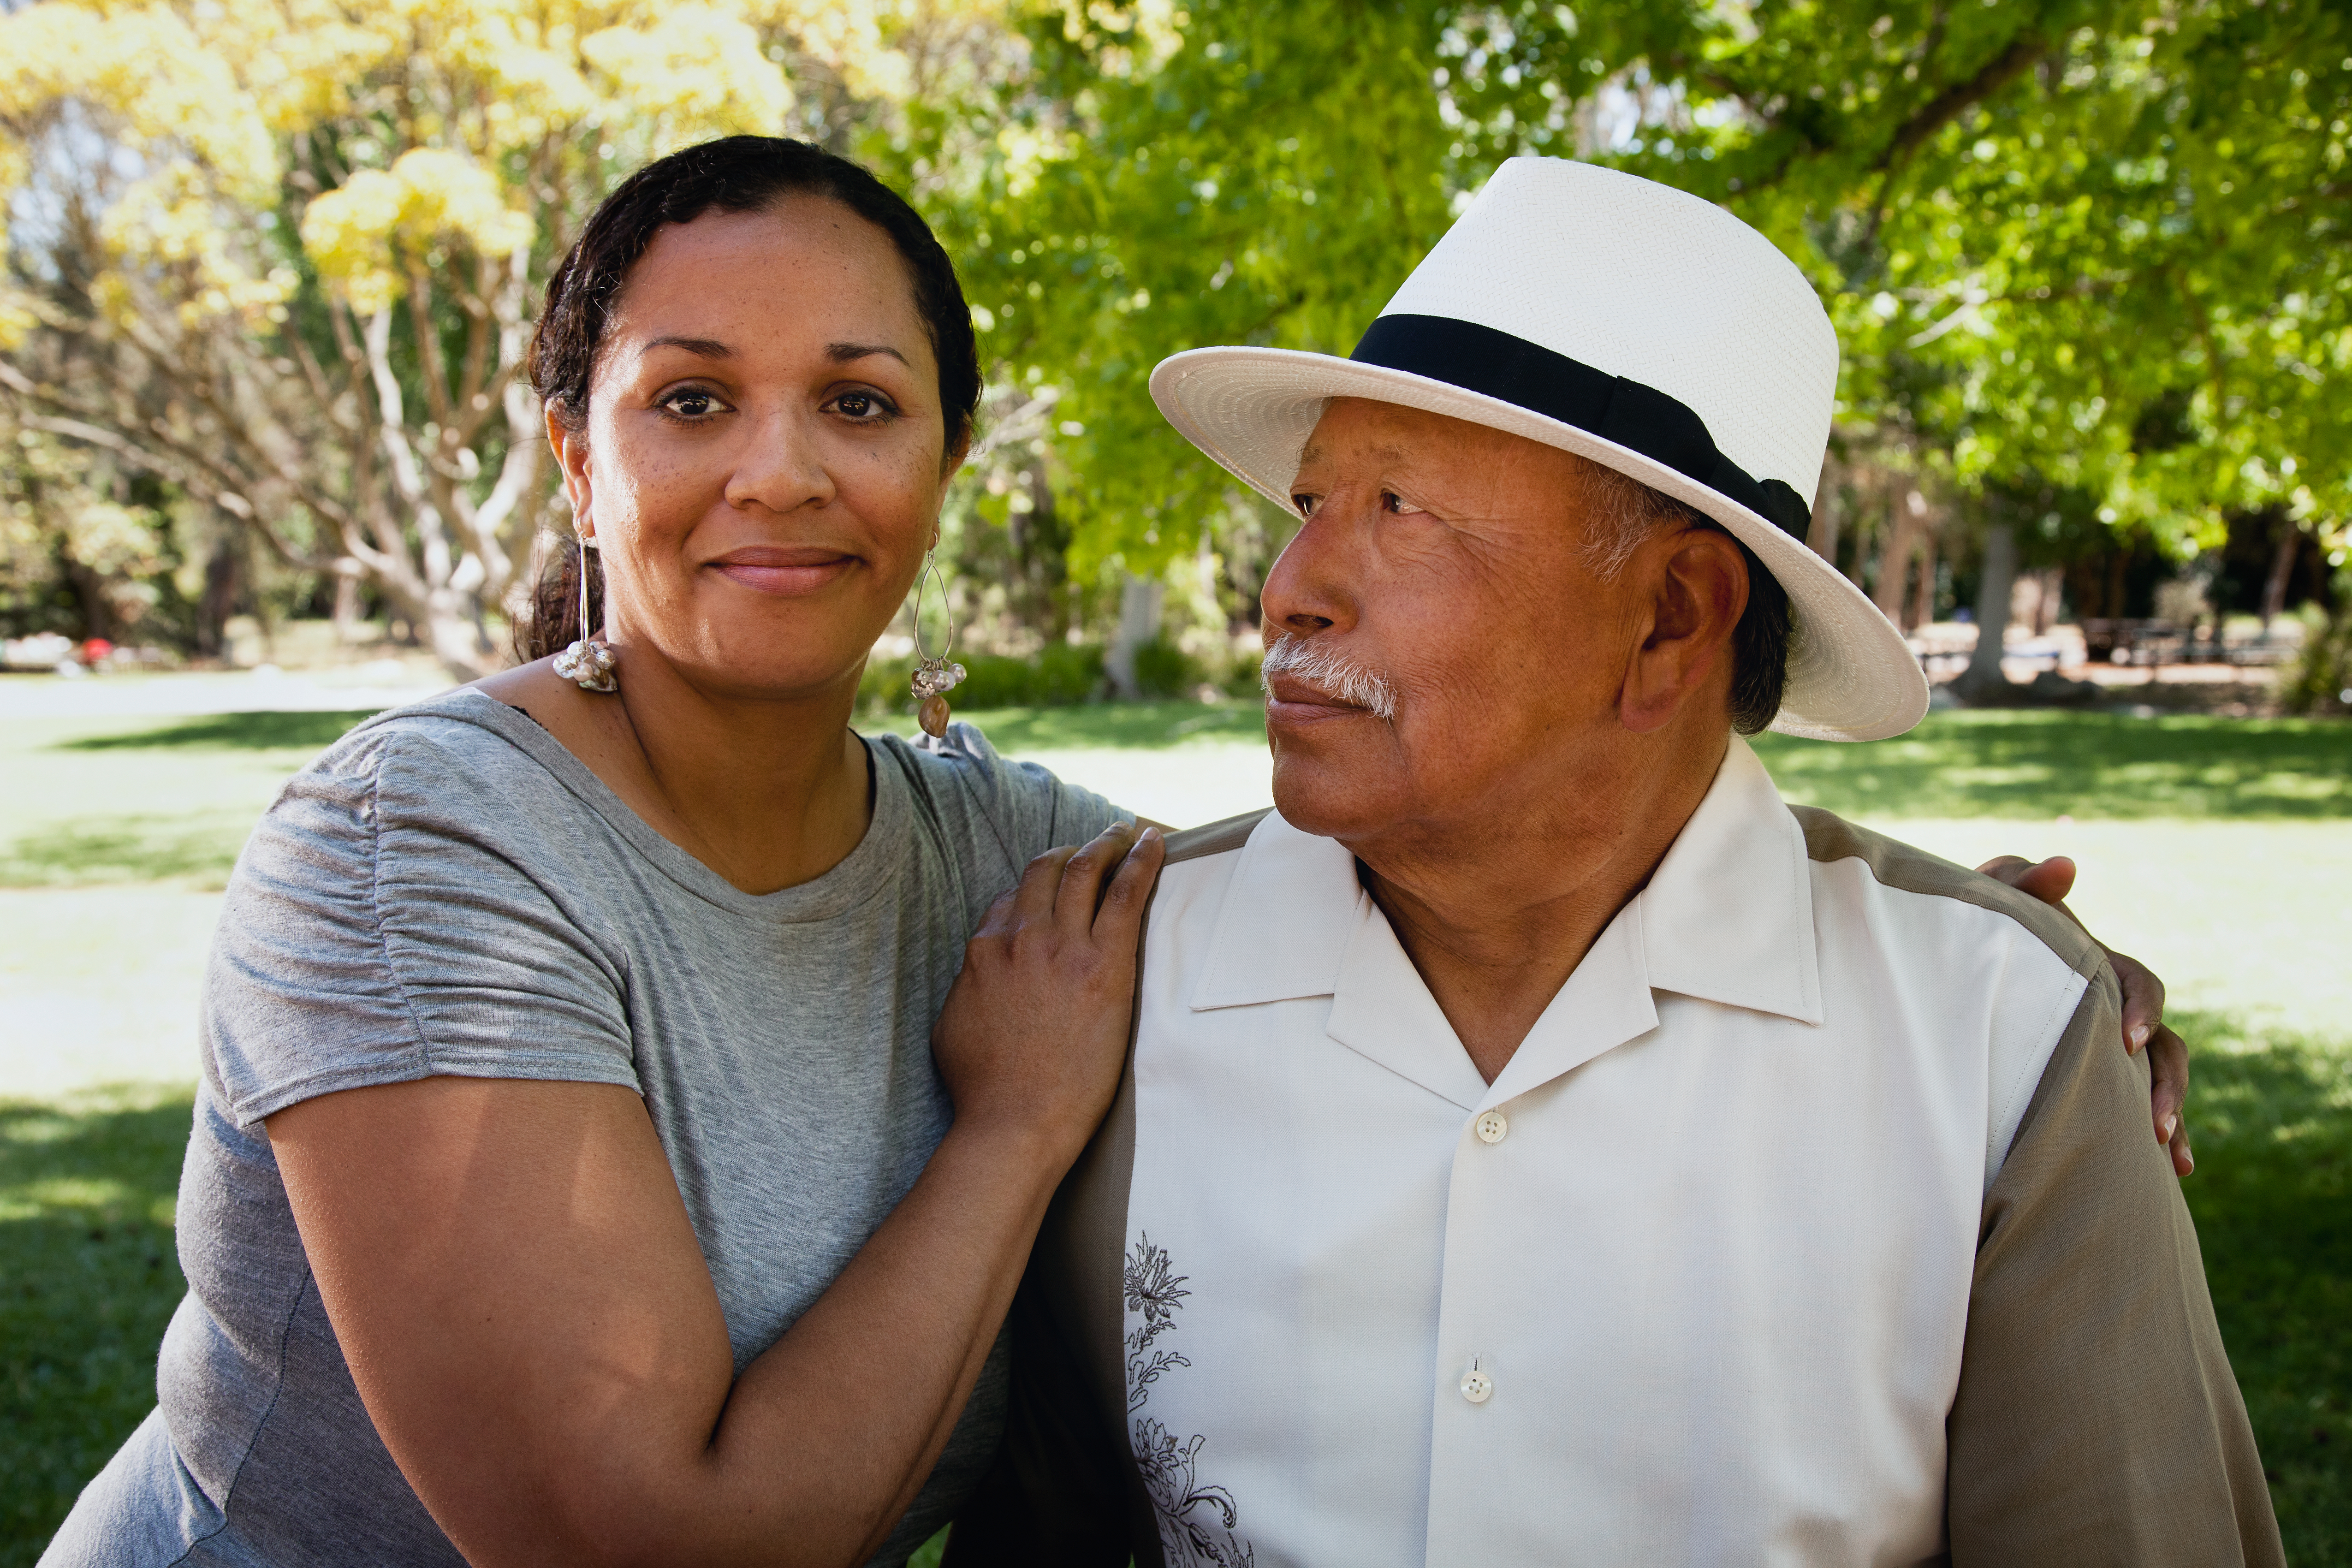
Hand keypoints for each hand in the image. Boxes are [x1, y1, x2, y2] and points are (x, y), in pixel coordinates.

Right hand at [933, 821, 1164, 1161]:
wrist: (1015, 1121)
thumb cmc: (984, 1090)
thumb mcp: (953, 1026)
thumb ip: (969, 987)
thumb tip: (978, 974)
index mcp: (984, 951)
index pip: (1010, 899)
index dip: (1036, 887)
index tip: (1056, 883)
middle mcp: (1020, 937)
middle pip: (1046, 872)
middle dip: (1071, 851)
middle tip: (1096, 842)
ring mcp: (1061, 947)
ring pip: (1084, 871)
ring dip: (1105, 843)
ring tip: (1124, 831)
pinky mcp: (1104, 964)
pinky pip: (1126, 893)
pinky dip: (1141, 859)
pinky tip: (1155, 841)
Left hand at [1978, 854, 2192, 1177]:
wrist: (1958, 959)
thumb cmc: (1982, 924)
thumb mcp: (1994, 897)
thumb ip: (2023, 880)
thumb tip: (2067, 865)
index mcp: (2097, 965)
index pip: (2137, 983)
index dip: (2142, 1009)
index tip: (2126, 1040)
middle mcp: (2114, 1007)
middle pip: (2166, 1044)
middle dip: (2165, 1082)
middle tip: (2153, 1122)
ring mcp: (2111, 1046)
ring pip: (2162, 1080)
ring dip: (2173, 1114)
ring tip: (2171, 1155)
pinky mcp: (2098, 1077)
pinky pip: (2139, 1108)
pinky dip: (2161, 1135)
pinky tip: (2173, 1172)